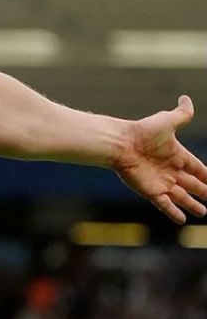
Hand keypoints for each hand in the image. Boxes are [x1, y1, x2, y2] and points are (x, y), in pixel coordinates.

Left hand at [113, 96, 206, 223]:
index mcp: (178, 155)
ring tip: (203, 213)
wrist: (120, 144)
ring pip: (181, 197)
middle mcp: (171, 170)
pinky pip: (165, 205)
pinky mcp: (150, 191)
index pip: (199, 168)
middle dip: (203, 192)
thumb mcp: (167, 121)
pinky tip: (181, 220)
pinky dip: (173, 212)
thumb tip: (186, 98)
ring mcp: (161, 182)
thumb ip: (182, 113)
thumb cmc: (143, 132)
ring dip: (192, 205)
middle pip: (193, 184)